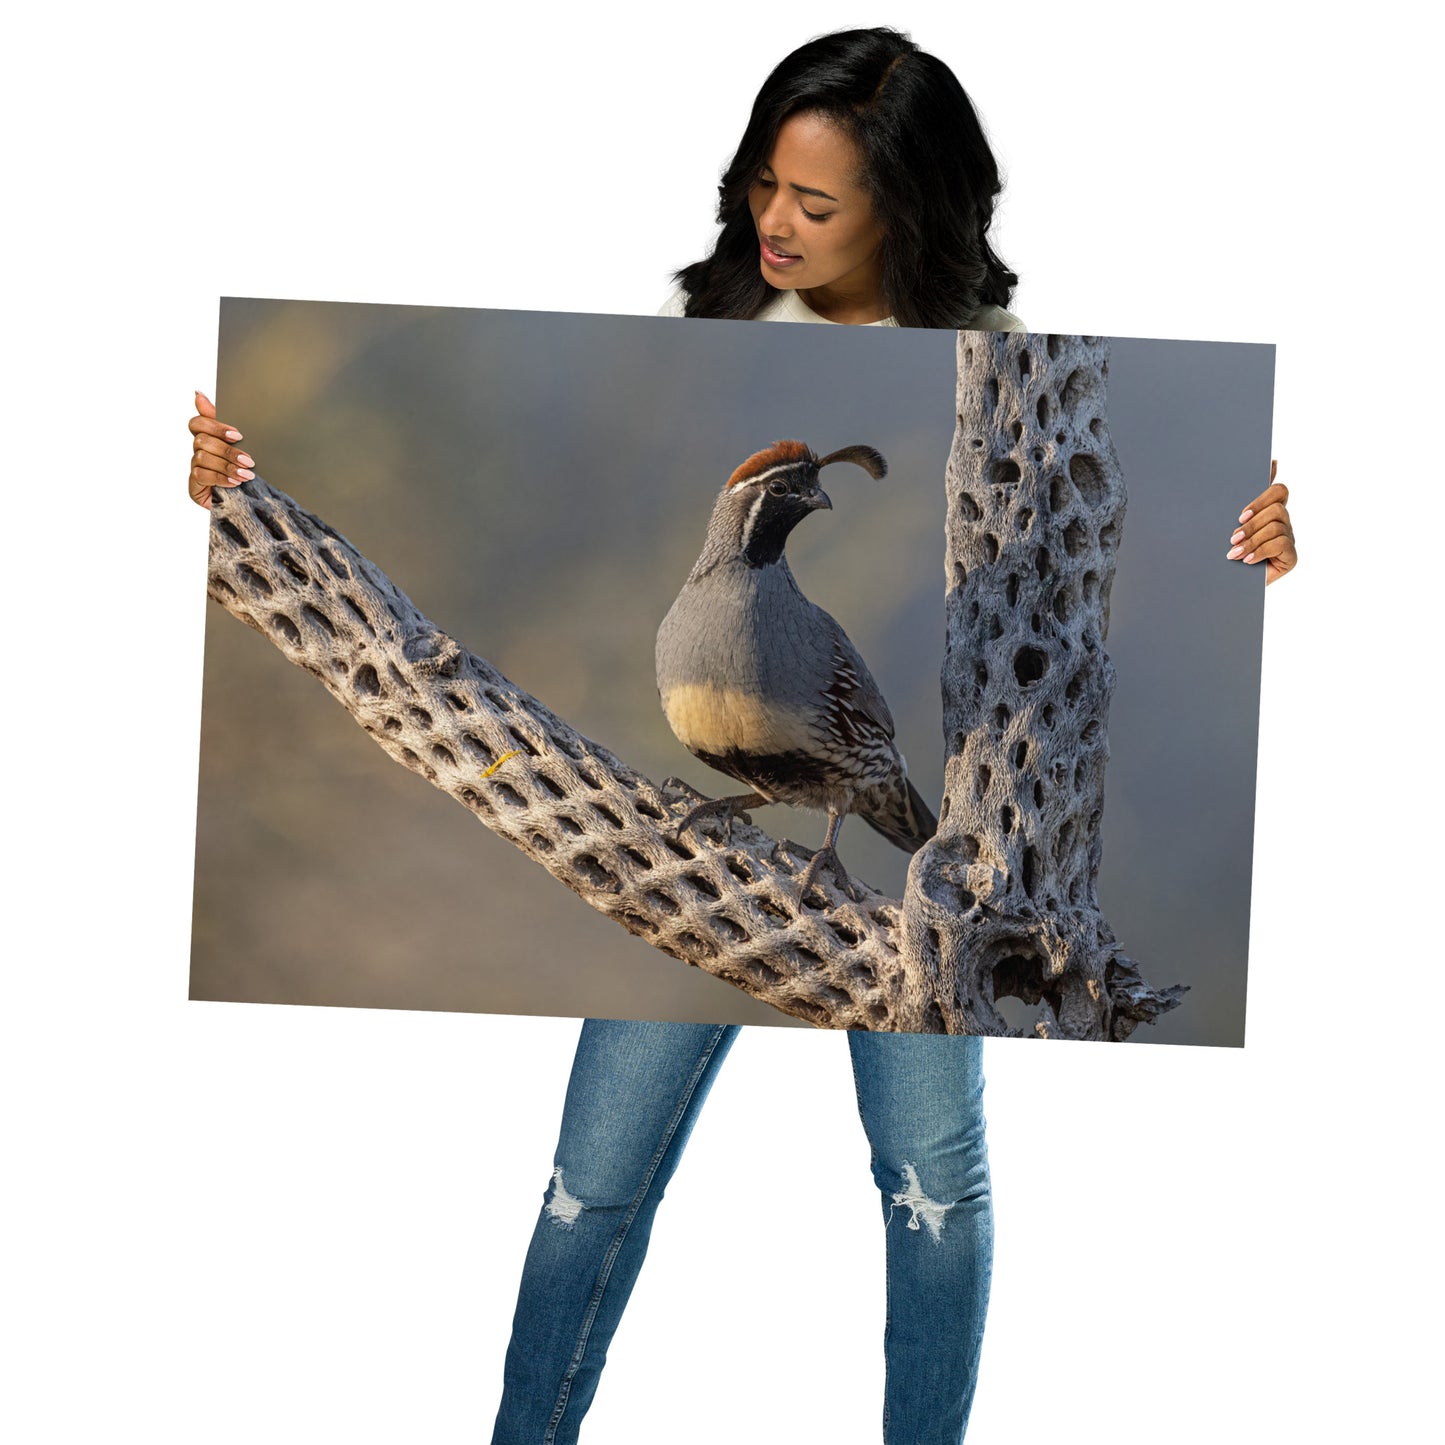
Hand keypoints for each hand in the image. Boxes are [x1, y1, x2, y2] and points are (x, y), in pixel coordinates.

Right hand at [188, 391, 253, 509]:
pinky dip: (220, 478)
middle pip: (202, 440)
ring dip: (227, 466)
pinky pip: (201, 475)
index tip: (237, 435)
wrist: (253, 503)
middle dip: (227, 450)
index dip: (215, 426)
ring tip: (247, 475)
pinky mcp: (194, 486)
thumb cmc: (247, 470)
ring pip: (202, 458)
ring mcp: (195, 468)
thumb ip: (224, 421)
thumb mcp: (244, 445)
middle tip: (249, 460)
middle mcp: (199, 451)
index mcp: (209, 438)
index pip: (197, 423)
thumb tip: (197, 393)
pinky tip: (235, 483)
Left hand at [1227, 460, 1295, 584]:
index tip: (1240, 515)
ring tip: (1234, 553)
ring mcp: (1289, 538)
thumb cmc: (1230, 550)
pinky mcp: (1291, 556)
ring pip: (1276, 527)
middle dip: (1251, 524)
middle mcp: (1283, 522)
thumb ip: (1241, 500)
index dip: (1261, 499)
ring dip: (1252, 540)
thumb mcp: (1231, 525)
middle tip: (1233, 538)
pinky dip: (1260, 551)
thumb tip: (1266, 464)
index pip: (1278, 491)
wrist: (1229, 583)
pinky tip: (1247, 560)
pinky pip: (1281, 544)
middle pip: (1276, 509)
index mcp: (1270, 510)